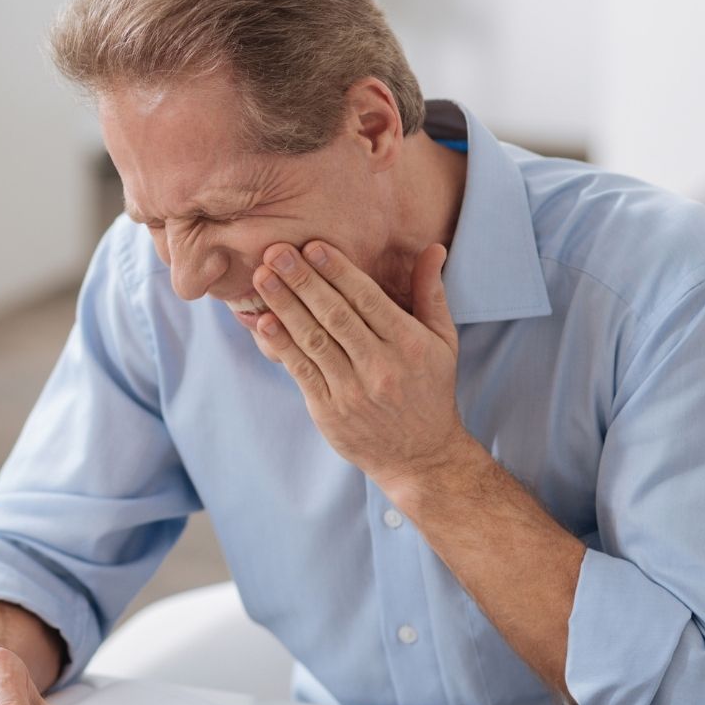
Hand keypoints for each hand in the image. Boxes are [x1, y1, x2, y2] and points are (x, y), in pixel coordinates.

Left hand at [252, 240, 472, 498]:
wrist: (421, 457)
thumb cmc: (430, 390)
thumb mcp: (442, 341)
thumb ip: (431, 294)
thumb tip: (433, 248)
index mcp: (410, 344)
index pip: (368, 300)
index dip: (338, 272)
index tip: (312, 246)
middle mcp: (382, 367)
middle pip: (335, 316)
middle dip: (303, 281)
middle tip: (275, 252)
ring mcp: (354, 391)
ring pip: (314, 341)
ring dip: (285, 306)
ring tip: (262, 278)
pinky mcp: (330, 412)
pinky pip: (302, 372)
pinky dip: (282, 346)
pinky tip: (264, 322)